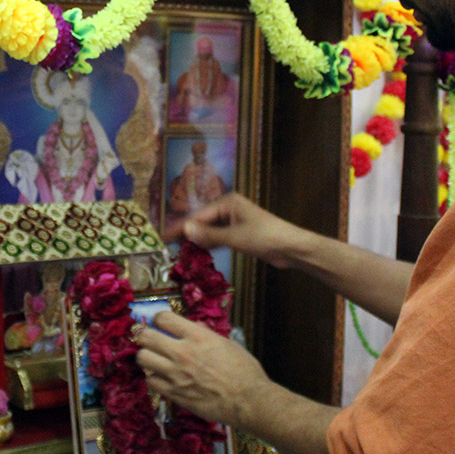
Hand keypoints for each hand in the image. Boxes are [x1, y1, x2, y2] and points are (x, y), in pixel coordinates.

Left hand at [134, 310, 269, 428]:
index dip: (159, 319)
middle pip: (146, 337)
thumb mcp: (228, 344)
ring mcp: (176, 374)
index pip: (163, 318)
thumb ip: (207, 334)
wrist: (248, 401)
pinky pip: (150, 382)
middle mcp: (182, 352)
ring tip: (154, 359)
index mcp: (197, 336)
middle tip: (150, 339)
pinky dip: (153, 378)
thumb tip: (195, 327)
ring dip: (147, 357)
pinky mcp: (174, 393)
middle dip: (145, 336)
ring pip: (143, 359)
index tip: (161, 323)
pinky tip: (161, 378)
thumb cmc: (244, 371)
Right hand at [166, 193, 306, 269]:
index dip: (181, 227)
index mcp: (227, 202)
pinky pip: (218, 236)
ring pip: (210, 229)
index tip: (164, 236)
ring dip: (197, 238)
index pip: (198, 215)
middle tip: (167, 243)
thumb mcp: (234, 237)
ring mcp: (234, 220)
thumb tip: (185, 230)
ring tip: (178, 248)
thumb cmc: (264, 237)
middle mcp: (229, 208)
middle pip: (202, 220)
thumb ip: (209, 235)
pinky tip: (199, 250)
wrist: (290, 248)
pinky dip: (209, 243)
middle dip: (187, 232)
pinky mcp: (239, 233)